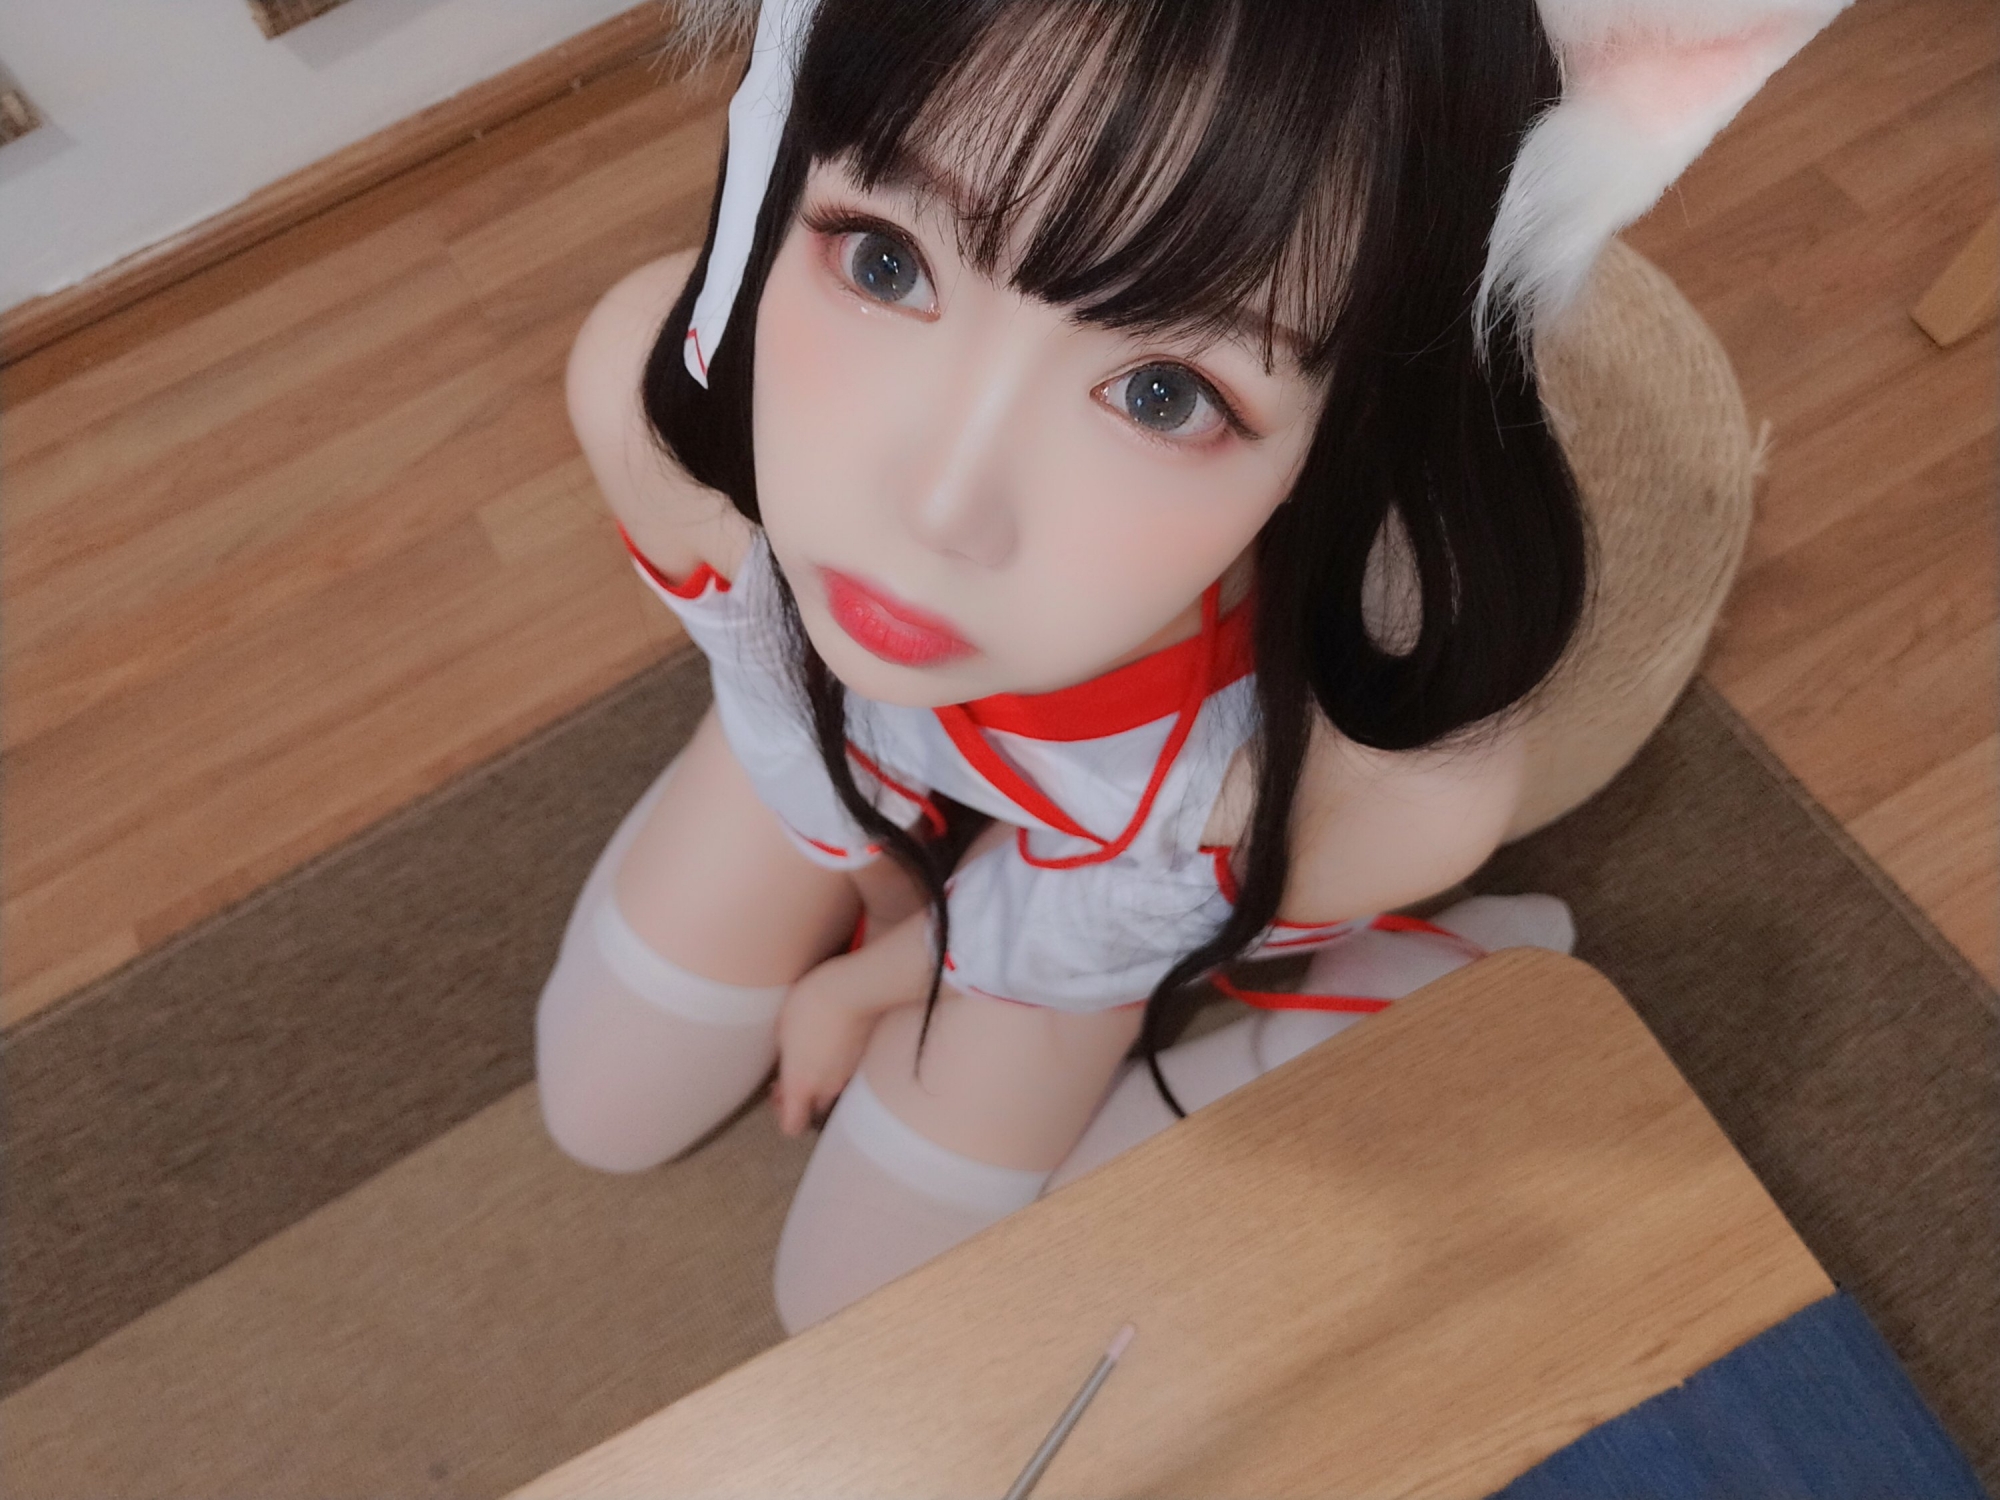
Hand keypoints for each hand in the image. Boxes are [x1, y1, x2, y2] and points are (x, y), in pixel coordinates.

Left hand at [772, 966, 878, 1136]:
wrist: (852, 989)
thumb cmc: (810, 1004)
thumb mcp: (781, 1029)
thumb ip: (784, 1057)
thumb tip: (788, 1063)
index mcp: (800, 1084)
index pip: (792, 1126)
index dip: (784, 1116)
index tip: (779, 1097)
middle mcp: (825, 1087)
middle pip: (813, 1109)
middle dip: (804, 1097)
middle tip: (795, 1073)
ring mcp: (846, 1074)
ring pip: (830, 1089)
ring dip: (820, 1079)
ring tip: (813, 1053)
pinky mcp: (860, 1059)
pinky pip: (843, 1072)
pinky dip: (836, 1065)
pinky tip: (830, 1042)